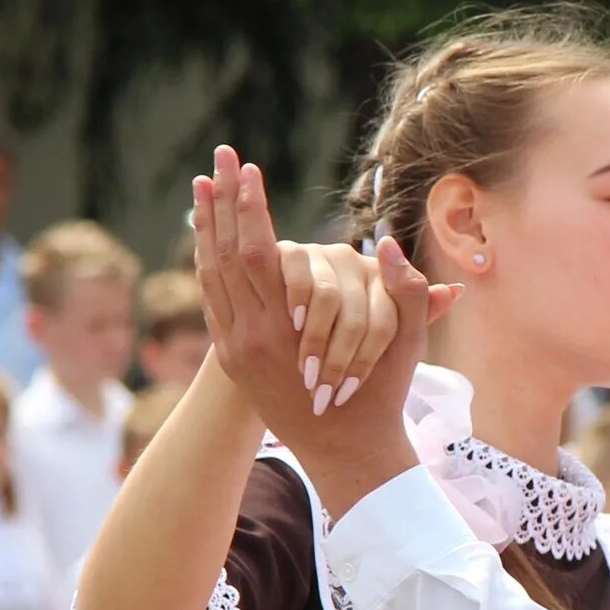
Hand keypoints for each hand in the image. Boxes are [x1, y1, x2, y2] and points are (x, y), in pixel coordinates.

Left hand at [197, 145, 438, 514]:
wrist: (345, 453)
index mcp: (286, 334)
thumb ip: (407, 292)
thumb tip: (389, 244)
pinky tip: (208, 233)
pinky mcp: (231, 355)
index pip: (259, 255)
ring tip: (203, 184)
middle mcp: (249, 340)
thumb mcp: (405, 346)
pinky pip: (213, 296)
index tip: (249, 169)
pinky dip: (208, 259)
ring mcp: (235, 349)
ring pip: (211, 275)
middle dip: (224, 203)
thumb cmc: (380, 397)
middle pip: (225, 256)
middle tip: (221, 156)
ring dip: (207, 226)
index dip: (252, 209)